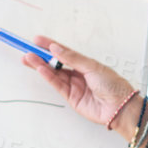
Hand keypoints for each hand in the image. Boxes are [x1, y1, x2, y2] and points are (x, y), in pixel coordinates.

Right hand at [20, 35, 138, 134]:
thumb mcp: (92, 66)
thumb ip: (72, 58)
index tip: (37, 40)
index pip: (64, 52)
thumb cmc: (113, 85)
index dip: (50, 45)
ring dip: (41, 65)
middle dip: (41, 56)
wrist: (119, 107)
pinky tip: (40, 68)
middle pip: (56, 63)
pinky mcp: (71, 97)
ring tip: (29, 58)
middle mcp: (78, 73)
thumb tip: (56, 49)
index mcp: (85, 63)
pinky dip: (48, 76)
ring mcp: (74, 85)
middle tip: (28, 50)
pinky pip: (57, 84)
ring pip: (54, 73)